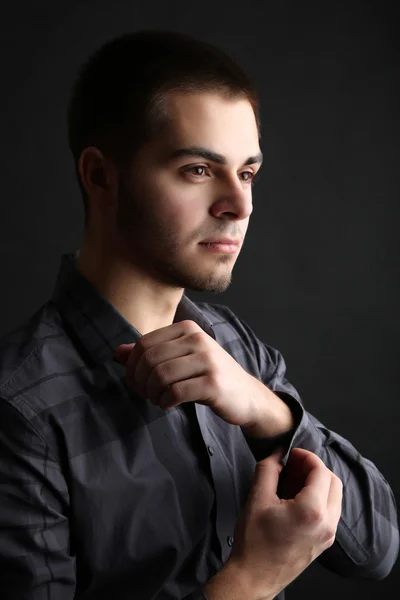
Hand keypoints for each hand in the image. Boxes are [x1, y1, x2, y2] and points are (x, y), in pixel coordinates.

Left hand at [115, 319, 262, 427]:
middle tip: (146, 394)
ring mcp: (207, 361)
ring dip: (152, 393)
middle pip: (149, 360)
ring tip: (158, 399)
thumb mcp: (181, 359)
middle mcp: (198, 339)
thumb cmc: (209, 375)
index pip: (144, 344)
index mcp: (187, 329)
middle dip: (140, 382)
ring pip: (160, 376)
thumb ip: (150, 353)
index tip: (137, 382)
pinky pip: (175, 392)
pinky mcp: (213, 383)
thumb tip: (118, 352)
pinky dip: (165, 402)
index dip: (132, 366)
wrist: (246, 395)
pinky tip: (169, 405)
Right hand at [209, 448, 342, 599]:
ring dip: (318, 482)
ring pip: (334, 496)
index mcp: (311, 510)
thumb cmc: (254, 541)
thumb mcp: (257, 498)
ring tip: (294, 479)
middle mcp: (326, 523)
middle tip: (293, 464)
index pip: (320, 471)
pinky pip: (330, 511)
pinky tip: (296, 496)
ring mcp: (328, 534)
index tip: (291, 453)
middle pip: (333, 481)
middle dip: (314, 468)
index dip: (306, 456)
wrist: (254, 577)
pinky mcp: (324, 542)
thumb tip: (278, 453)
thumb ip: (268, 469)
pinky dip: (318, 497)